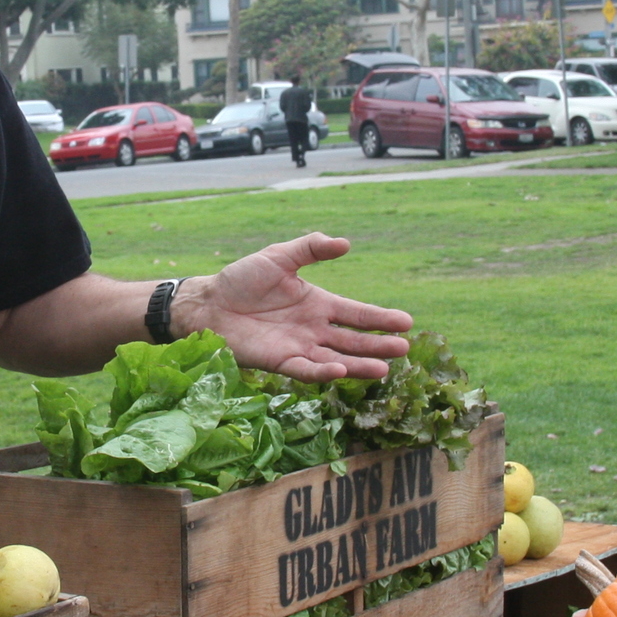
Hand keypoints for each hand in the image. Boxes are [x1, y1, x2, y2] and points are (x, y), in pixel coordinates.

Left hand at [175, 232, 412, 381]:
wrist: (209, 303)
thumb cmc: (242, 279)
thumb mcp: (279, 256)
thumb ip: (310, 248)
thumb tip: (345, 243)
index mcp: (318, 303)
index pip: (356, 313)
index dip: (380, 318)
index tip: (407, 323)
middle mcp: (313, 329)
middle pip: (352, 340)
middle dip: (378, 346)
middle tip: (404, 349)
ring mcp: (298, 347)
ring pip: (335, 360)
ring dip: (358, 365)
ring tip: (384, 370)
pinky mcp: (279, 362)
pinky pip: (304, 369)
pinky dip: (322, 372)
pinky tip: (340, 371)